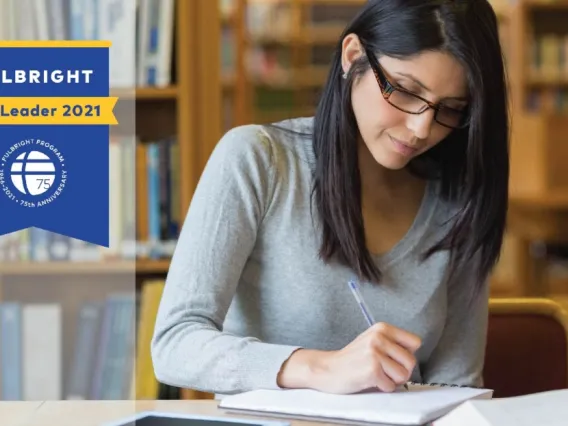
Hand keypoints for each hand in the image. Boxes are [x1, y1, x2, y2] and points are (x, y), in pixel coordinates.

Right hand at [277, 322, 420, 393]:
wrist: (328, 368)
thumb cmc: (352, 358)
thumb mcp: (373, 341)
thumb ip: (393, 343)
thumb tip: (414, 355)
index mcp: (382, 328)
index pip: (415, 342)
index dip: (406, 354)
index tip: (394, 358)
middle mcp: (379, 337)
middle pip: (411, 361)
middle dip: (400, 371)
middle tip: (384, 370)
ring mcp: (375, 353)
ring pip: (403, 375)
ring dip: (392, 380)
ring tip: (377, 374)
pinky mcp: (372, 369)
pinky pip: (390, 386)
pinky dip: (382, 387)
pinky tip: (369, 380)